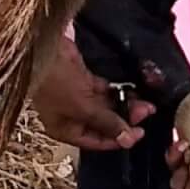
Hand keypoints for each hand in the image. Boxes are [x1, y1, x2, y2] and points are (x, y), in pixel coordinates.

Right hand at [31, 33, 151, 152]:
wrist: (42, 47)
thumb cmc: (56, 83)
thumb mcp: (83, 107)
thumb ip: (107, 123)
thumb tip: (127, 140)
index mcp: (65, 129)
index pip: (96, 141)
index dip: (118, 139)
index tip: (140, 132)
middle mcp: (71, 116)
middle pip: (103, 123)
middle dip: (125, 119)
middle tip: (146, 111)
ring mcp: (77, 96)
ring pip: (106, 106)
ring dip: (125, 105)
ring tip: (145, 102)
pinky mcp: (83, 79)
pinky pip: (104, 90)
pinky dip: (117, 91)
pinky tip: (133, 90)